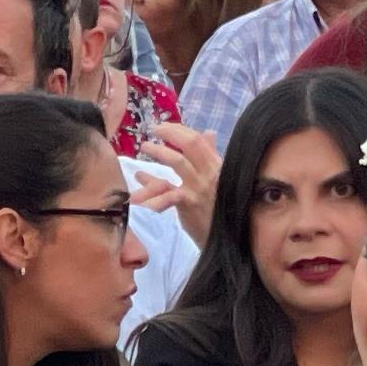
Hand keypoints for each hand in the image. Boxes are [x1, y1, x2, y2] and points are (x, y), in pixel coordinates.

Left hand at [141, 121, 220, 241]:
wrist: (228, 239)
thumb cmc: (220, 209)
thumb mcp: (218, 180)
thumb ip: (210, 156)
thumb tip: (208, 132)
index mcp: (217, 166)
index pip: (198, 141)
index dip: (179, 130)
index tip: (163, 126)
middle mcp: (210, 174)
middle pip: (190, 145)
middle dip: (169, 134)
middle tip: (152, 131)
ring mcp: (200, 188)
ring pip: (177, 162)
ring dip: (158, 152)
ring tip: (144, 147)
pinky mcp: (189, 203)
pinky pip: (167, 192)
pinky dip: (150, 191)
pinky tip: (138, 194)